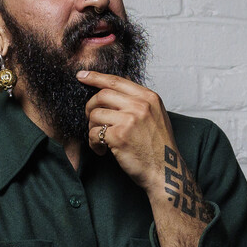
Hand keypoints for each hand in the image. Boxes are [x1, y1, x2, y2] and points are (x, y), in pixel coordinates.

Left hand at [78, 71, 182, 196]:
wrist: (165, 171)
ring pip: (95, 114)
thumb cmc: (158, 146)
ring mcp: (129, 120)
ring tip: (100, 139)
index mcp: (149, 97)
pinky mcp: (119, 136)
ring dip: (92, 127)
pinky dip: (94, 143)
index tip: (81, 76)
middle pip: (102, 95)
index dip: (95, 77)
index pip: (116, 80)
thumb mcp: (156, 115)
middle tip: (91, 120)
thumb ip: (138, 100)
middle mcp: (140, 105)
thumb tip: (114, 87)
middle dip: (90, 106)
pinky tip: (102, 150)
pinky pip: (94, 133)